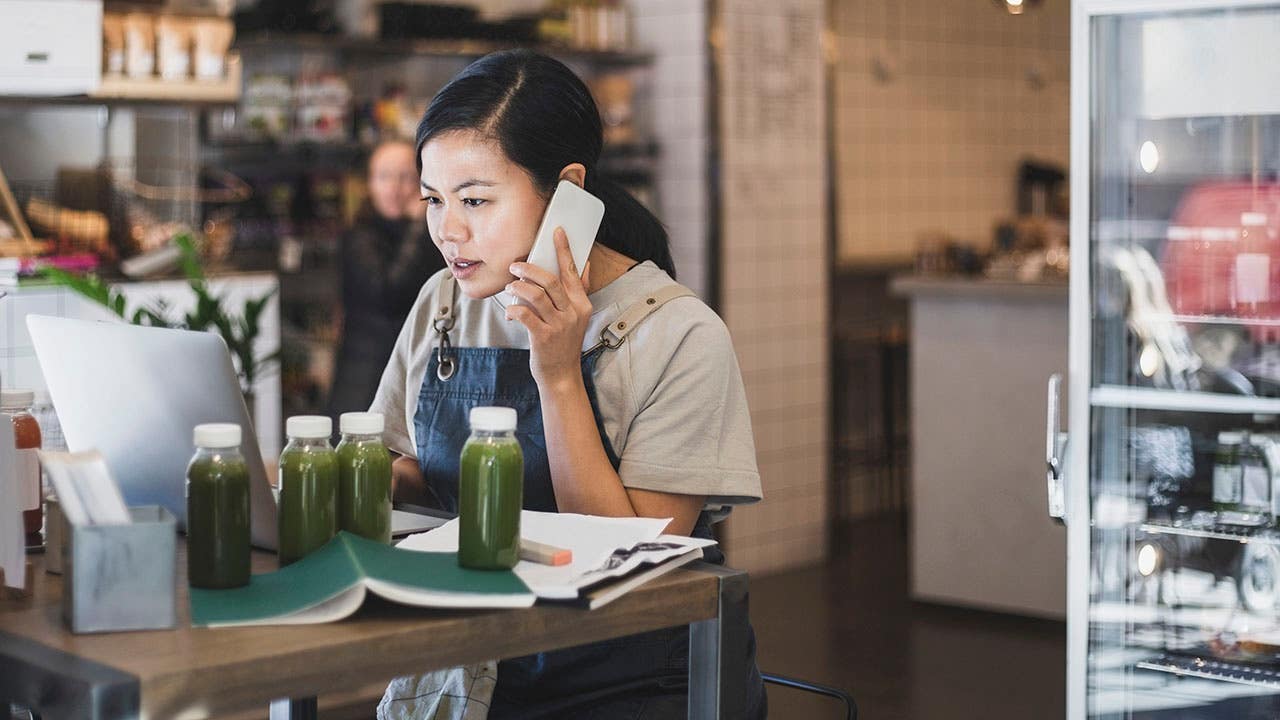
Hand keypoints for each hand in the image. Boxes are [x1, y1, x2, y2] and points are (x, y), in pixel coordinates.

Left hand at [505, 227, 592, 390]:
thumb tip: (585, 265)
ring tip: (510, 286)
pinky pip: (525, 315)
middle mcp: (572, 313)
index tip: (556, 232)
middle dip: (529, 268)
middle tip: (515, 265)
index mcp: (581, 304)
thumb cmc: (564, 343)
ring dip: (518, 287)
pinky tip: (511, 312)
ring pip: (535, 295)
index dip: (564, 250)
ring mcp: (558, 326)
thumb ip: (580, 290)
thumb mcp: (577, 317)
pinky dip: (514, 310)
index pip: (572, 271)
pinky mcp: (543, 337)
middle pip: (551, 280)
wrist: (561, 374)